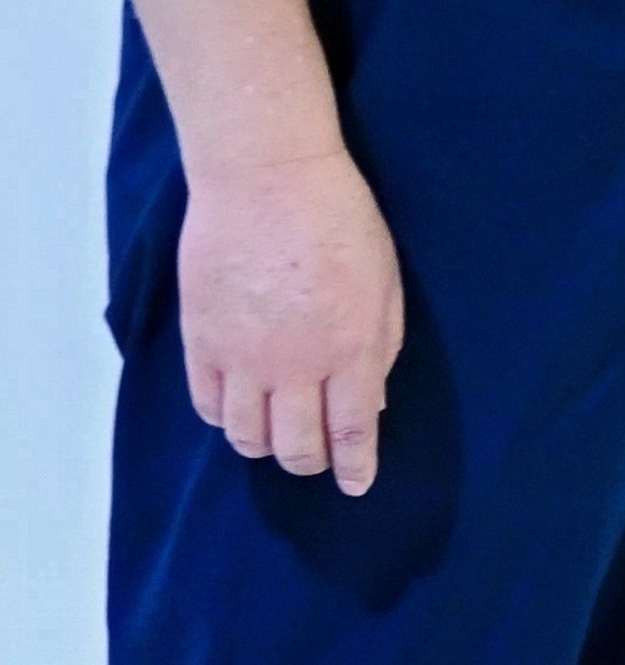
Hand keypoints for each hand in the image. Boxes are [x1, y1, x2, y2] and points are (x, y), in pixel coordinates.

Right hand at [177, 146, 403, 495]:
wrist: (266, 179)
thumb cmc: (340, 219)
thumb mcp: (384, 281)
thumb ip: (380, 347)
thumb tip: (370, 403)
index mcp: (350, 348)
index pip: (351, 431)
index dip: (354, 466)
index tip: (358, 486)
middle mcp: (295, 364)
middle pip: (295, 446)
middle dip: (310, 464)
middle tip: (317, 463)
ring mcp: (241, 356)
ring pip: (246, 436)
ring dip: (265, 447)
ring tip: (278, 440)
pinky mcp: (200, 341)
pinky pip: (207, 404)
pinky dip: (224, 419)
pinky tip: (238, 412)